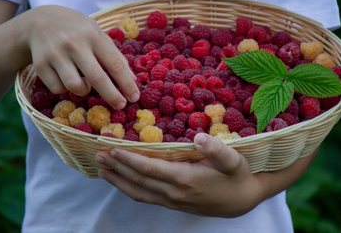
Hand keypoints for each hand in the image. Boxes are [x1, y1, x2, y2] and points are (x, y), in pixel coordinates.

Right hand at [20, 5, 138, 108]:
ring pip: (74, 86)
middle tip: (120, 105)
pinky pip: (57, 88)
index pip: (114, 63)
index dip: (126, 83)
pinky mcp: (40, 64)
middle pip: (96, 78)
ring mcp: (55, 54)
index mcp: (93, 35)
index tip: (135, 97)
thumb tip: (132, 81)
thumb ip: (115, 56)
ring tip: (86, 84)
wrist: (39, 21)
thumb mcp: (97, 35)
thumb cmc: (77, 31)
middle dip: (111, 96)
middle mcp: (74, 43)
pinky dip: (65, 89)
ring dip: (84, 91)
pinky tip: (66, 78)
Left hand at [95, 133, 264, 216]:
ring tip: (102, 170)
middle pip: (138, 180)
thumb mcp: (234, 160)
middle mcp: (174, 192)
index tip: (112, 149)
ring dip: (119, 181)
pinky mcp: (173, 203)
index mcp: (185, 179)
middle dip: (117, 168)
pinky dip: (130, 188)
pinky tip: (123, 182)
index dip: (129, 159)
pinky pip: (146, 197)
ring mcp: (172, 200)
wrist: (242, 200)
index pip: (149, 168)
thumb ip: (217, 149)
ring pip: (139, 192)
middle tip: (98, 155)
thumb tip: (199, 137)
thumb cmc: (237, 176)